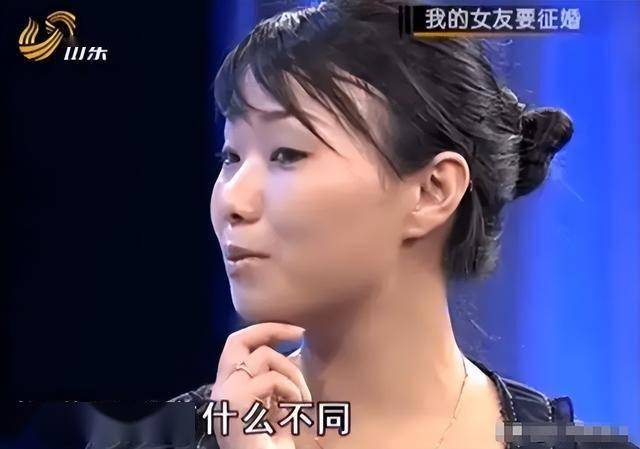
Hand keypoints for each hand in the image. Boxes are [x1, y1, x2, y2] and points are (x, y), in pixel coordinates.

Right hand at [210, 322, 313, 448]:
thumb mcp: (277, 406)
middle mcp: (221, 388)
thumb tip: (297, 350)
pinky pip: (271, 378)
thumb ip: (278, 380)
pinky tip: (295, 411)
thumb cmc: (273, 444)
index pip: (238, 344)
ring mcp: (226, 393)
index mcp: (228, 387)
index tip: (296, 331)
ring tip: (301, 400)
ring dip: (293, 374)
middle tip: (301, 333)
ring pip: (264, 357)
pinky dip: (291, 391)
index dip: (265, 331)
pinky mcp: (237, 401)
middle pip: (238, 339)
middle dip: (272, 329)